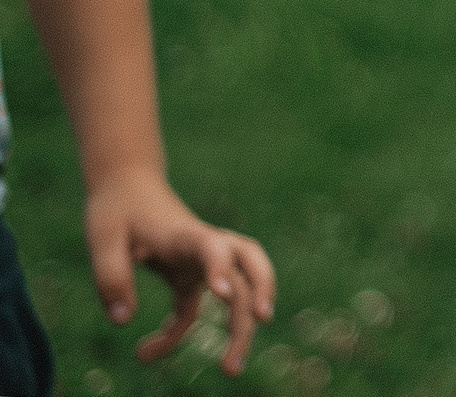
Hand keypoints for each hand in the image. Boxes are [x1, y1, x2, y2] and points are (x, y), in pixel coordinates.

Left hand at [84, 170, 274, 375]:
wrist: (129, 186)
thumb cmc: (117, 209)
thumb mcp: (103, 238)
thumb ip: (111, 277)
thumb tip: (124, 323)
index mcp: (185, 234)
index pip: (213, 248)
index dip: (221, 269)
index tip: (223, 296)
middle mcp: (206, 248)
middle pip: (249, 270)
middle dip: (255, 302)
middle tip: (251, 336)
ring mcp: (202, 263)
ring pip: (239, 291)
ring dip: (240, 325)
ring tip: (231, 366)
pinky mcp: (189, 277)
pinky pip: (193, 310)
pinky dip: (177, 334)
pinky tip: (146, 352)